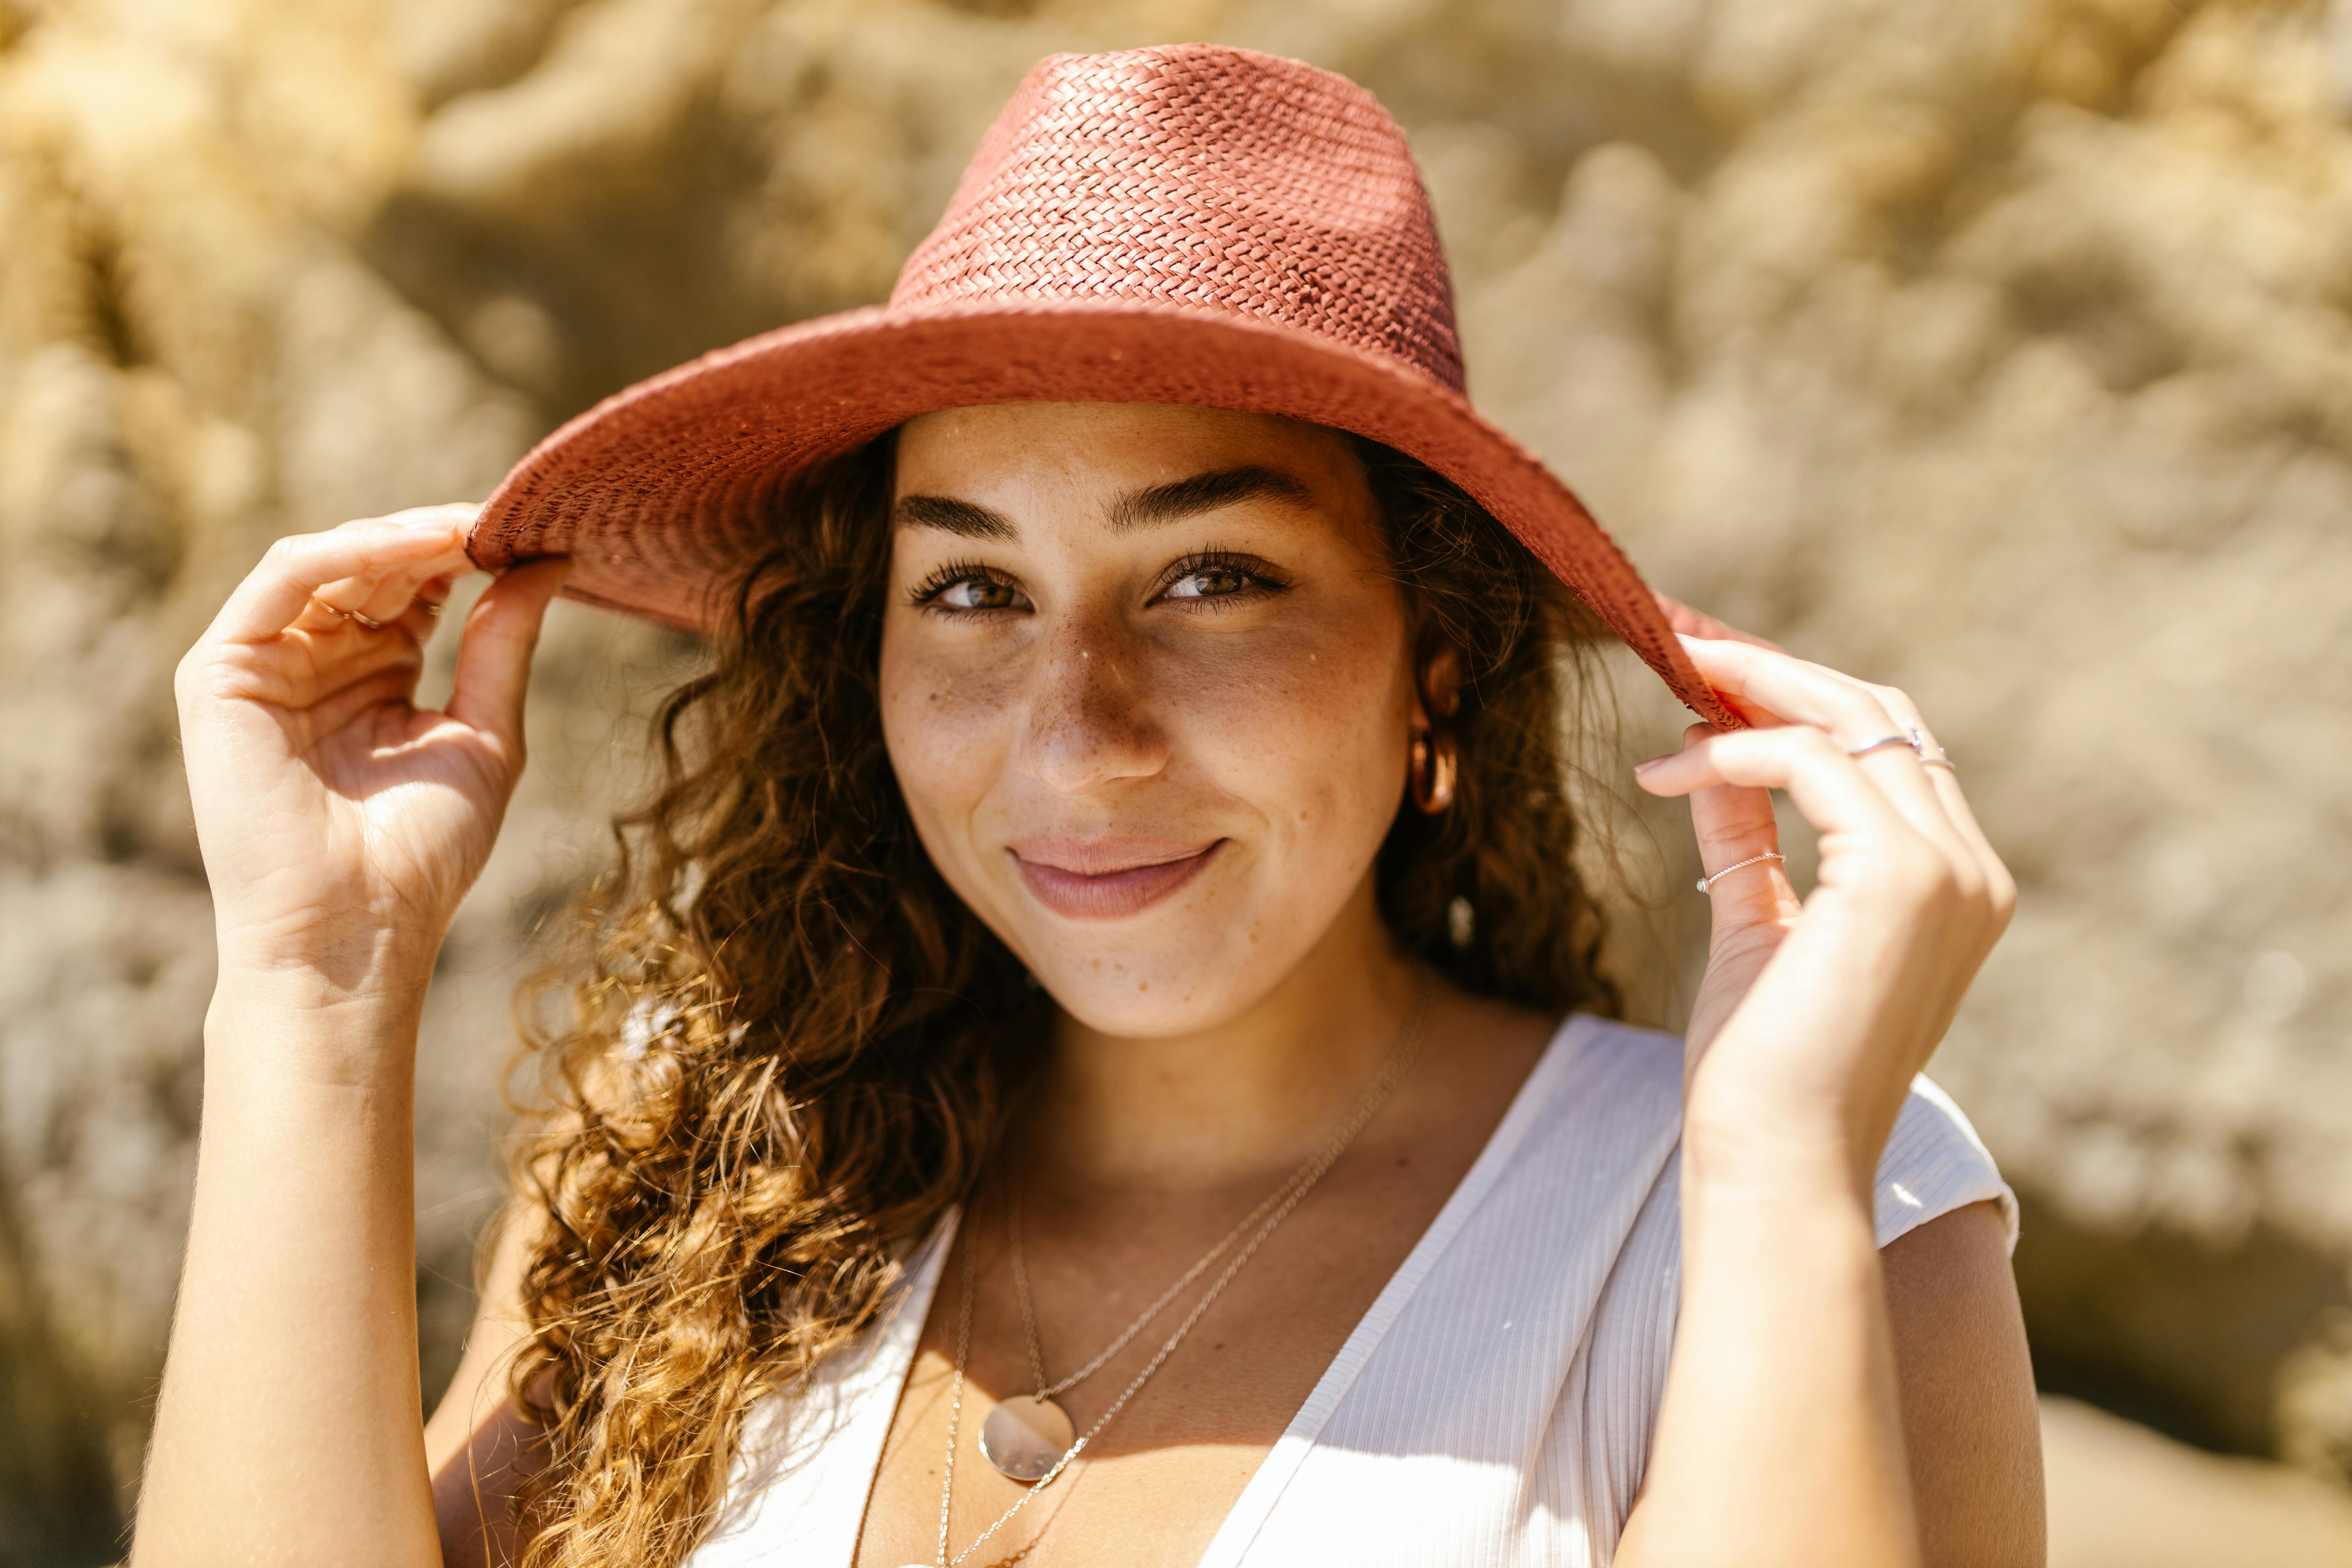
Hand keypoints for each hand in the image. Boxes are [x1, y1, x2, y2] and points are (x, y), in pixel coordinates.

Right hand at [174, 505, 569, 992]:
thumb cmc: (421, 853)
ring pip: (328, 561)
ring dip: (401, 537)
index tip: (529, 531)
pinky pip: (285, 579)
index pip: (414, 587)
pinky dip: (349, 551)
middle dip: (438, 538)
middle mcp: (316, 662)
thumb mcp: (486, 733)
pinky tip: (415, 546)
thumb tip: (552, 559)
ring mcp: (264, 663)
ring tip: (469, 529)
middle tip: (505, 517)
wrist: (356, 928)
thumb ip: (505, 643)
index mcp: (374, 676)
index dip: (466, 555)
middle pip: (374, 567)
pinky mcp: (221, 670)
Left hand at [1633, 632, 2014, 1190]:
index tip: (1705, 666)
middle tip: (1678, 634)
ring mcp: (1948, 871)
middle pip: (1877, 709)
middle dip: (1771, 665)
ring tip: (1665, 674)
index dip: (1794, 692)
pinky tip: (1670, 771)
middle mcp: (1971, 868)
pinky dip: (1733, 752)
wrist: (1775, 1159)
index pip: (1885, 744)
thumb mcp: (1753, 920)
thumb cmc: (1764, 1065)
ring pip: (1851, 716)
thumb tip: (1708, 753)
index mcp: (1953, 884)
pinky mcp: (1900, 878)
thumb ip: (1746, 838)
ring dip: (1748, 686)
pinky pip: (1810, 762)